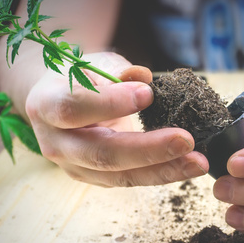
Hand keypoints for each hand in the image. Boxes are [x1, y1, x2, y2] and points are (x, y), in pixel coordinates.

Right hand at [25, 52, 207, 186]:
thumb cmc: (78, 78)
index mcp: (46, 105)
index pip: (73, 108)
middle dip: (147, 150)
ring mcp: (75, 166)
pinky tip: (187, 166)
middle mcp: (56, 143)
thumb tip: (143, 78)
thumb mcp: (93, 63)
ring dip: (163, 170)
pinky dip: (161, 173)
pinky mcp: (96, 178)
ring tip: (197, 162)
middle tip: (185, 140)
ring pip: (120, 176)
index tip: (148, 94)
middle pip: (101, 153)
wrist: (61, 101)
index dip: (110, 103)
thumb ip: (117, 71)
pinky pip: (130, 180)